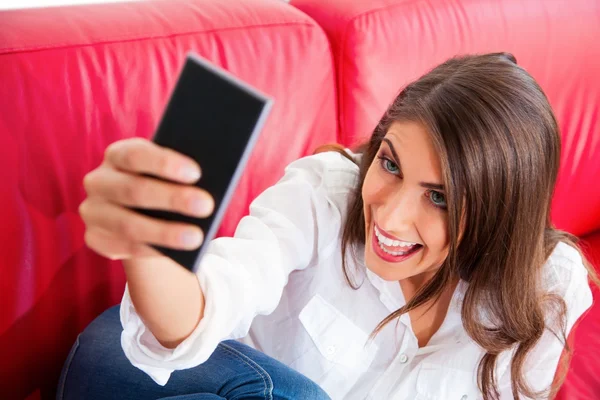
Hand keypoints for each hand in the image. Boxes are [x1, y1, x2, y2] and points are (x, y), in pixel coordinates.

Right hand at [80, 138, 213, 259]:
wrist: (143, 212)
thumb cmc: (165, 184)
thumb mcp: (171, 173)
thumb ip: (181, 173)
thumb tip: (207, 184)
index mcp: (117, 154)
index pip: (135, 154)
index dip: (165, 163)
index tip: (196, 173)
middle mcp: (98, 181)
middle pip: (133, 190)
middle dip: (172, 198)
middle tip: (206, 205)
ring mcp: (94, 211)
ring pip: (128, 224)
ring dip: (165, 232)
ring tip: (196, 237)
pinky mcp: (95, 238)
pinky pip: (125, 247)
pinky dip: (154, 249)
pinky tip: (178, 252)